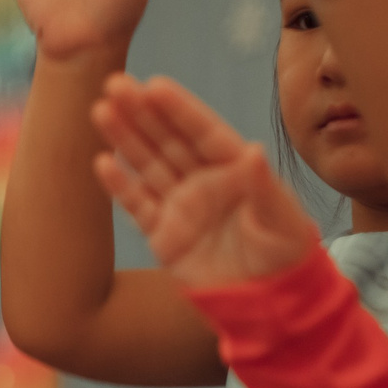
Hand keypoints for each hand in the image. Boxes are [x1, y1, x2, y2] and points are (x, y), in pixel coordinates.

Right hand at [93, 74, 322, 289]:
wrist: (270, 303)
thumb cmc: (287, 256)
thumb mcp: (282, 220)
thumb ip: (262, 187)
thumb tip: (252, 150)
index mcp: (235, 168)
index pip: (203, 131)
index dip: (179, 109)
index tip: (154, 85)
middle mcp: (205, 180)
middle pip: (168, 140)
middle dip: (142, 112)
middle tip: (115, 83)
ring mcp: (181, 205)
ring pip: (148, 164)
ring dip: (124, 138)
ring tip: (101, 110)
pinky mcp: (164, 234)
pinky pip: (137, 205)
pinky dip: (119, 186)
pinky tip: (102, 163)